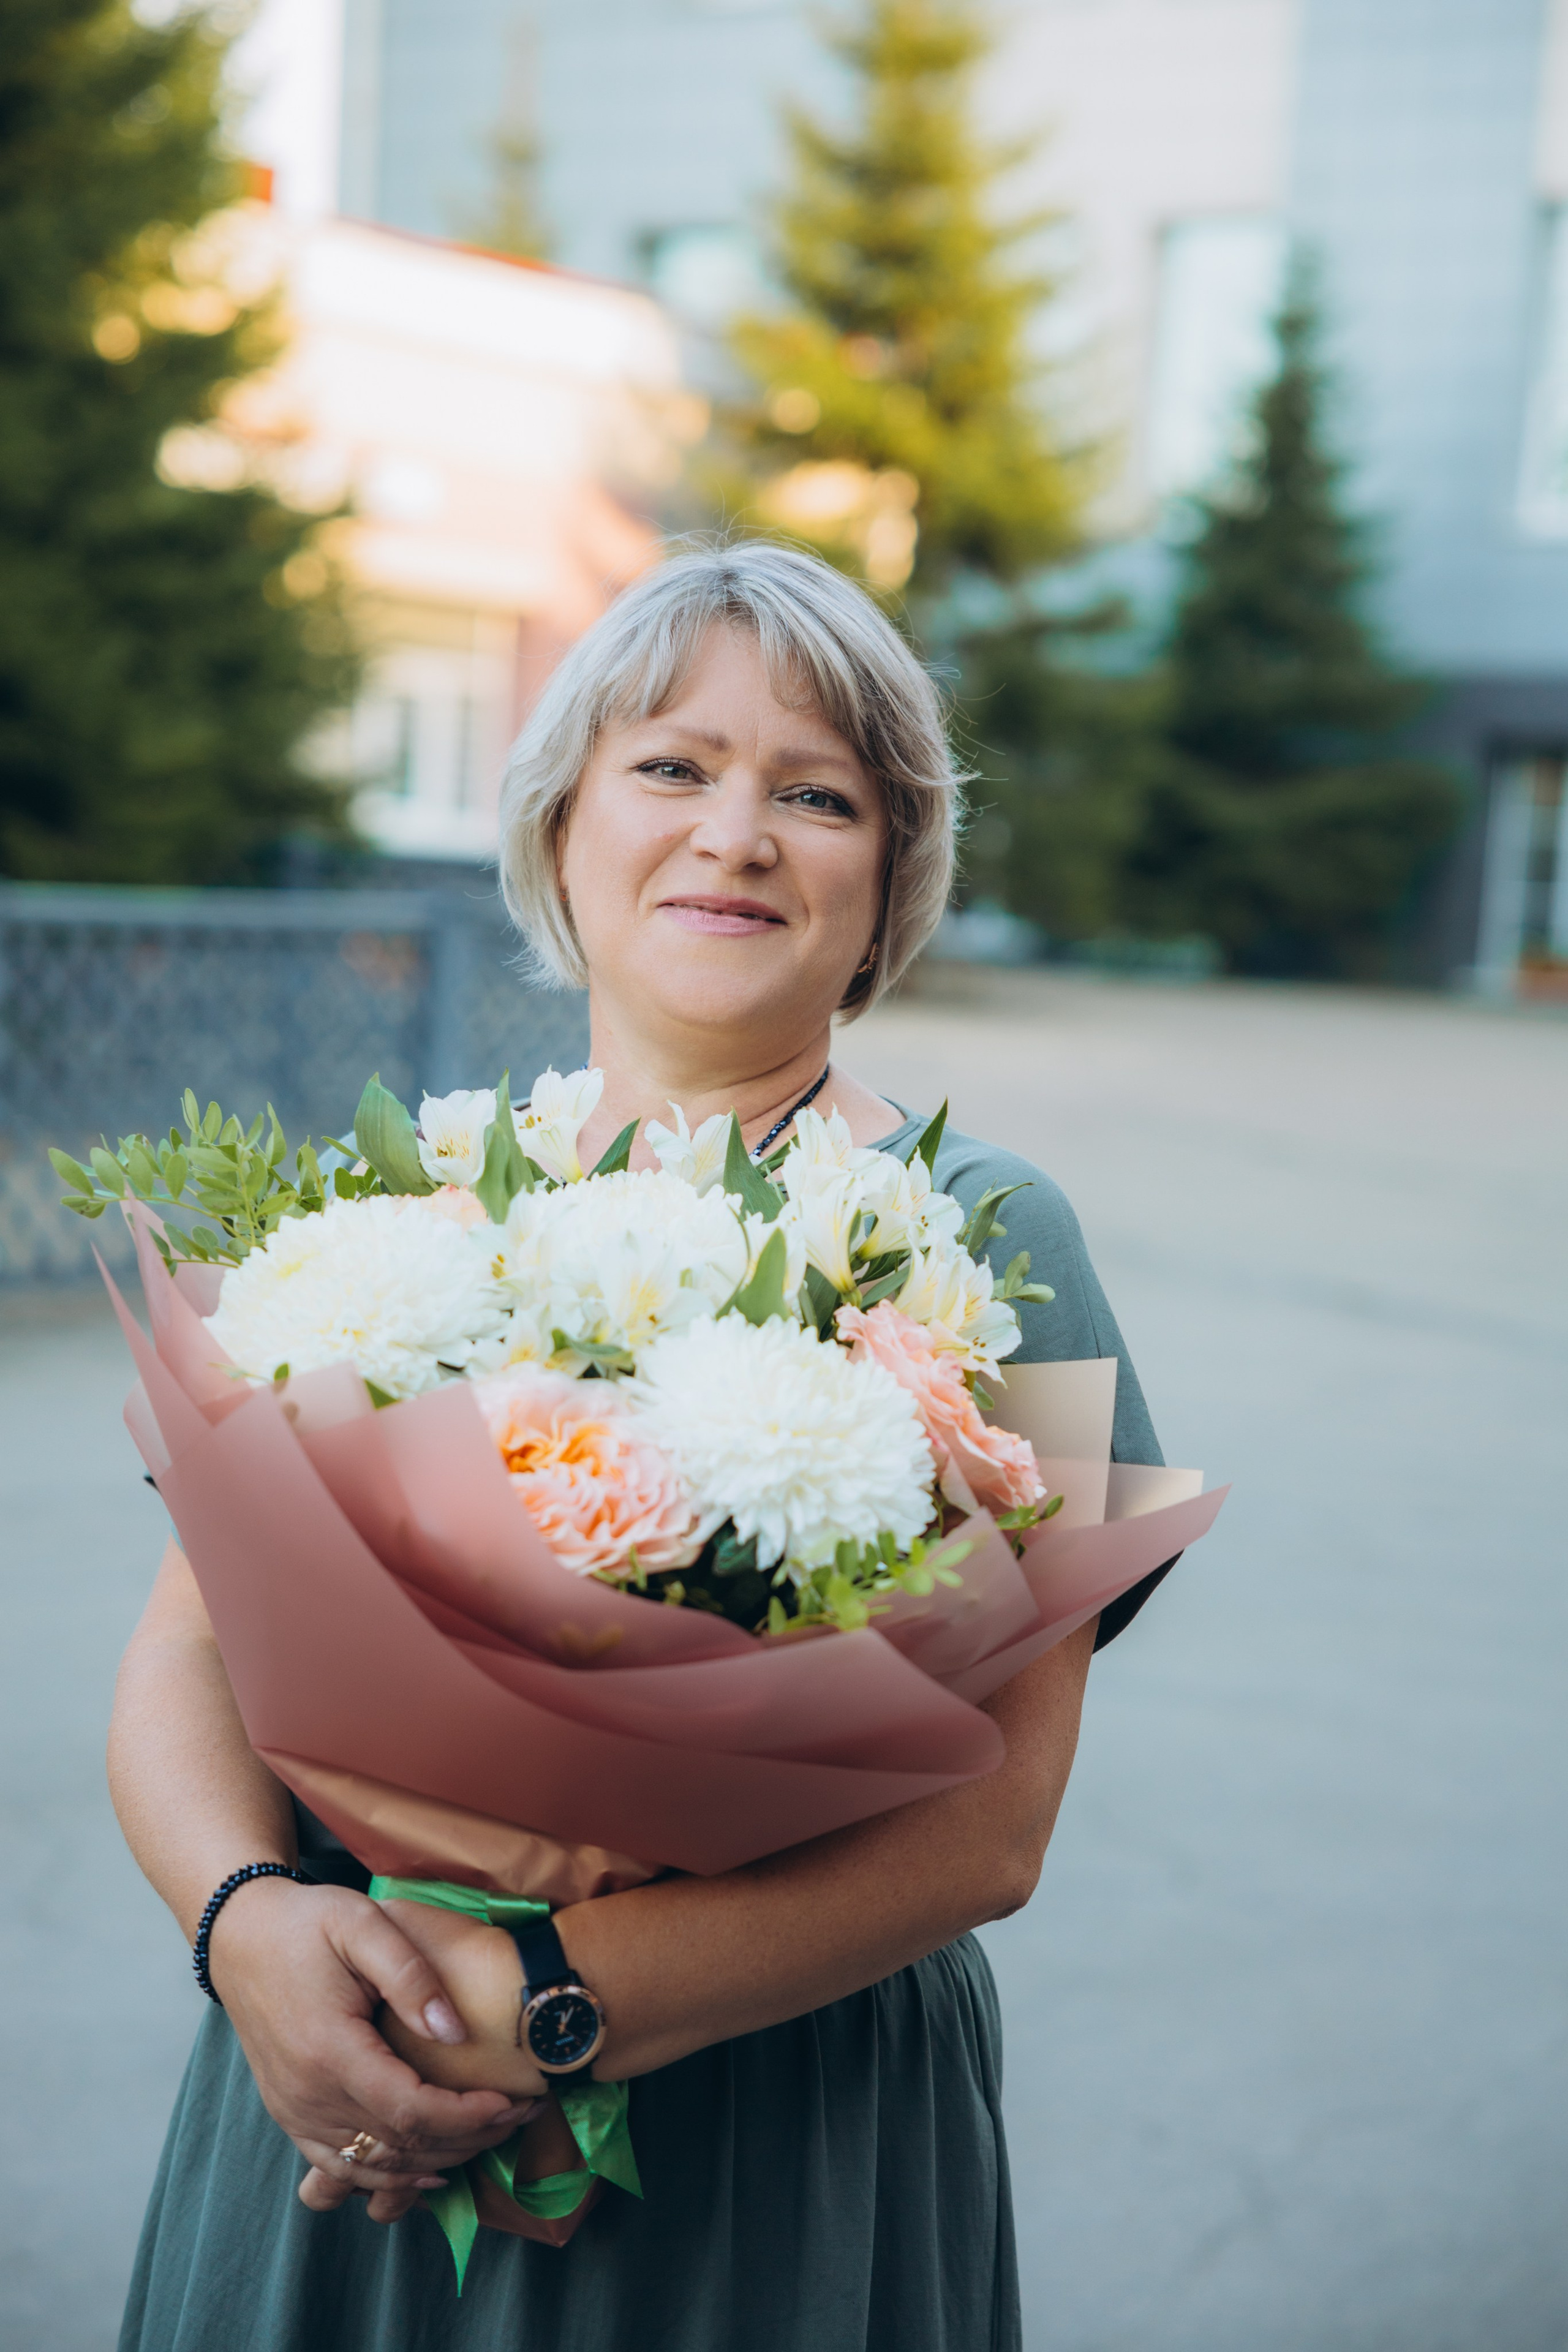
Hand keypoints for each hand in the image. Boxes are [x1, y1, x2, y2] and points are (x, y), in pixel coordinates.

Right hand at [206, 1875, 543, 2224]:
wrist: (242, 1937)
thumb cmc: (307, 1923)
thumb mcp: (363, 1923)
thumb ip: (412, 1977)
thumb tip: (455, 2031)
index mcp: (329, 2051)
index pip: (410, 2110)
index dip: (467, 2116)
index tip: (512, 2100)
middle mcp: (307, 2096)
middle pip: (399, 2146)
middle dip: (468, 2139)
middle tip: (520, 2114)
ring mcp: (294, 2112)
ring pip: (374, 2168)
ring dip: (437, 2163)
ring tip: (490, 2136)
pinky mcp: (290, 2115)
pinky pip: (341, 2168)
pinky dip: (389, 2177)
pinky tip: (429, 2170)